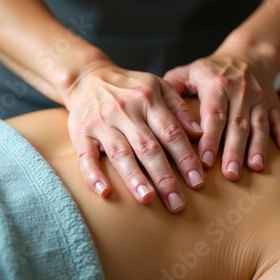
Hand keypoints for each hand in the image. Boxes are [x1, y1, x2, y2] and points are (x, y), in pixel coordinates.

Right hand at [65, 58, 203, 211]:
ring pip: (120, 152)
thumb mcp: (159, 86)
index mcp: (148, 99)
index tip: (198, 181)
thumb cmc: (130, 87)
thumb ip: (179, 108)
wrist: (88, 77)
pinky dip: (93, 175)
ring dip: (134, 177)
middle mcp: (126, 111)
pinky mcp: (81, 132)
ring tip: (147, 198)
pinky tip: (104, 192)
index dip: (185, 158)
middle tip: (177, 203)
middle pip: (148, 147)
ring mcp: (101, 122)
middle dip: (164, 176)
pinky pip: (86, 156)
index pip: (171, 132)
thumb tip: (199, 134)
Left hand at [164, 47, 279, 179]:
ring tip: (254, 169)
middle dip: (233, 150)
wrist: (248, 54)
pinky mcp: (274, 103)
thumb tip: (156, 113)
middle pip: (237, 124)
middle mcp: (240, 91)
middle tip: (230, 175)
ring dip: (258, 148)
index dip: (210, 138)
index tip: (205, 162)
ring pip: (259, 125)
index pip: (213, 114)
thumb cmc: (211, 69)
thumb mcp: (188, 71)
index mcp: (216, 84)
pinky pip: (279, 120)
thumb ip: (170, 89)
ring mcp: (260, 98)